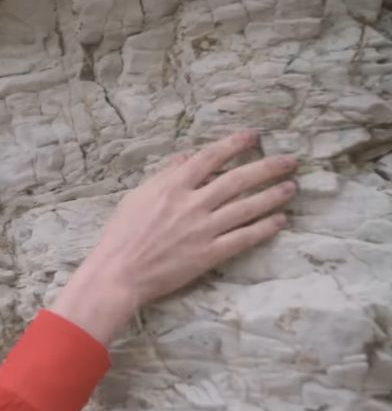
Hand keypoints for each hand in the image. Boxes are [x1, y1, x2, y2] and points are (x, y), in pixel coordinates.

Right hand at [48, 129, 296, 343]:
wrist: (119, 273)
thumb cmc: (121, 235)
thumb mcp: (137, 197)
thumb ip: (164, 176)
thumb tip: (187, 157)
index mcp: (172, 187)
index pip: (209, 158)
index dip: (234, 145)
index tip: (253, 137)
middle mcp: (191, 204)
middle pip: (237, 180)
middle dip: (266, 168)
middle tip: (290, 161)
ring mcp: (202, 230)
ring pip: (246, 208)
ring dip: (272, 196)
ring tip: (291, 188)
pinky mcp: (208, 254)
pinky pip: (243, 238)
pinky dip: (264, 228)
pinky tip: (280, 220)